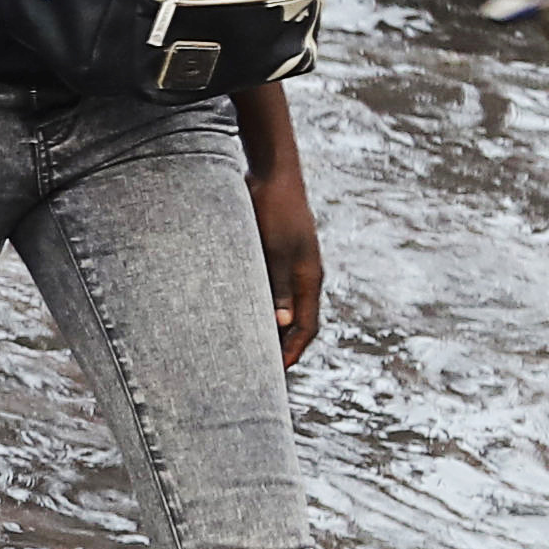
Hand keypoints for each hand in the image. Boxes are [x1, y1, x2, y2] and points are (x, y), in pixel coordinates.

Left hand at [253, 166, 325, 368]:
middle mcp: (303, 277)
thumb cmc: (273, 210)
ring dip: (270, 328)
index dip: (293, 352)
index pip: (307, 327)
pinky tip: (240, 315)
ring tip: (248, 349)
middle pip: (297, 322)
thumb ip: (278, 286)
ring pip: (283, 307)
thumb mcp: (275, 250)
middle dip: (282, 347)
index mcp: (308, 279)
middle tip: (261, 372)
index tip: (275, 374)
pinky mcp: (276, 256)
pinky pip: (272, 291)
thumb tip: (283, 325)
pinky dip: (261, 307)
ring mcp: (291, 266)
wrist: (271, 174)